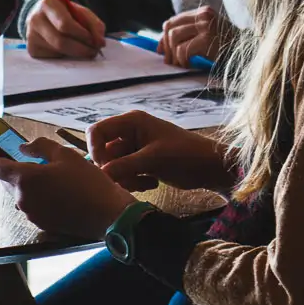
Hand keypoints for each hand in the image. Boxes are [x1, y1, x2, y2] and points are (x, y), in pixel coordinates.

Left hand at [0, 135, 133, 238]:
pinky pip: (32, 204)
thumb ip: (40, 147)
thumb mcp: (66, 155)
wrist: (106, 215)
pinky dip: (39, 194)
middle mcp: (22, 199)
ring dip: (29, 181)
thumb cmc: (87, 183)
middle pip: (7, 180)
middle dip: (14, 166)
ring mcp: (31, 213)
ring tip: (52, 173)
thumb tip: (23, 148)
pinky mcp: (41, 223)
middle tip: (30, 156)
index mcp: (24, 179)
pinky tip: (58, 189)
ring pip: (21, 192)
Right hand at [26, 0, 105, 58]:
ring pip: (58, 51)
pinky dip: (66, 55)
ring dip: (76, 53)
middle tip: (94, 51)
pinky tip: (70, 50)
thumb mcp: (81, 12)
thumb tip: (100, 42)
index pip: (65, 24)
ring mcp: (31, 35)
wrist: (45, 16)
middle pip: (60, 41)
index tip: (96, 41)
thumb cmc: (66, 14)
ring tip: (87, 50)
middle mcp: (35, 19)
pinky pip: (53, 57)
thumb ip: (94, 24)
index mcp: (48, 4)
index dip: (82, 35)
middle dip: (81, 48)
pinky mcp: (32, 49)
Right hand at [89, 111, 236, 192]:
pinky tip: (151, 183)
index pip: (96, 131)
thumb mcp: (152, 159)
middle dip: (114, 170)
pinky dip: (133, 181)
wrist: (208, 168)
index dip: (95, 150)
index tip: (104, 169)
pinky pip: (124, 173)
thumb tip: (99, 175)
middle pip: (104, 152)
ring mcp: (135, 148)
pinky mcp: (141, 162)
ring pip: (113, 166)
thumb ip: (123, 166)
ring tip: (144, 182)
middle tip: (129, 180)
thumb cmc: (184, 155)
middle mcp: (130, 132)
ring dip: (125, 178)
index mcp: (131, 122)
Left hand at [159, 6, 227, 67]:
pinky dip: (183, 61)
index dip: (163, 37)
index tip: (162, 51)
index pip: (173, 21)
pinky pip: (183, 50)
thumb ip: (189, 34)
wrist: (248, 52)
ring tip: (181, 64)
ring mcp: (206, 26)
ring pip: (174, 38)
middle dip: (166, 47)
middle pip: (170, 28)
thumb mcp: (208, 34)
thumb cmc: (227, 47)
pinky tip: (190, 65)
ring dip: (174, 55)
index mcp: (203, 12)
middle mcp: (203, 15)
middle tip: (170, 62)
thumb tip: (161, 46)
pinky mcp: (207, 39)